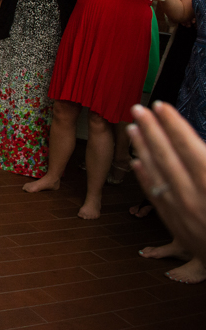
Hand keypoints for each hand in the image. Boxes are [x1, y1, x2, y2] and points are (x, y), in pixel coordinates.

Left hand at [128, 102, 205, 262]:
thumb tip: (198, 145)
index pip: (188, 146)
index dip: (173, 124)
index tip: (160, 105)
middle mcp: (194, 196)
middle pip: (167, 156)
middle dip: (151, 129)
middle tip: (137, 108)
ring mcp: (181, 211)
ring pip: (156, 174)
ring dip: (143, 149)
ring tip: (132, 128)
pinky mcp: (175, 224)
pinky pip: (155, 195)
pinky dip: (145, 177)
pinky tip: (137, 162)